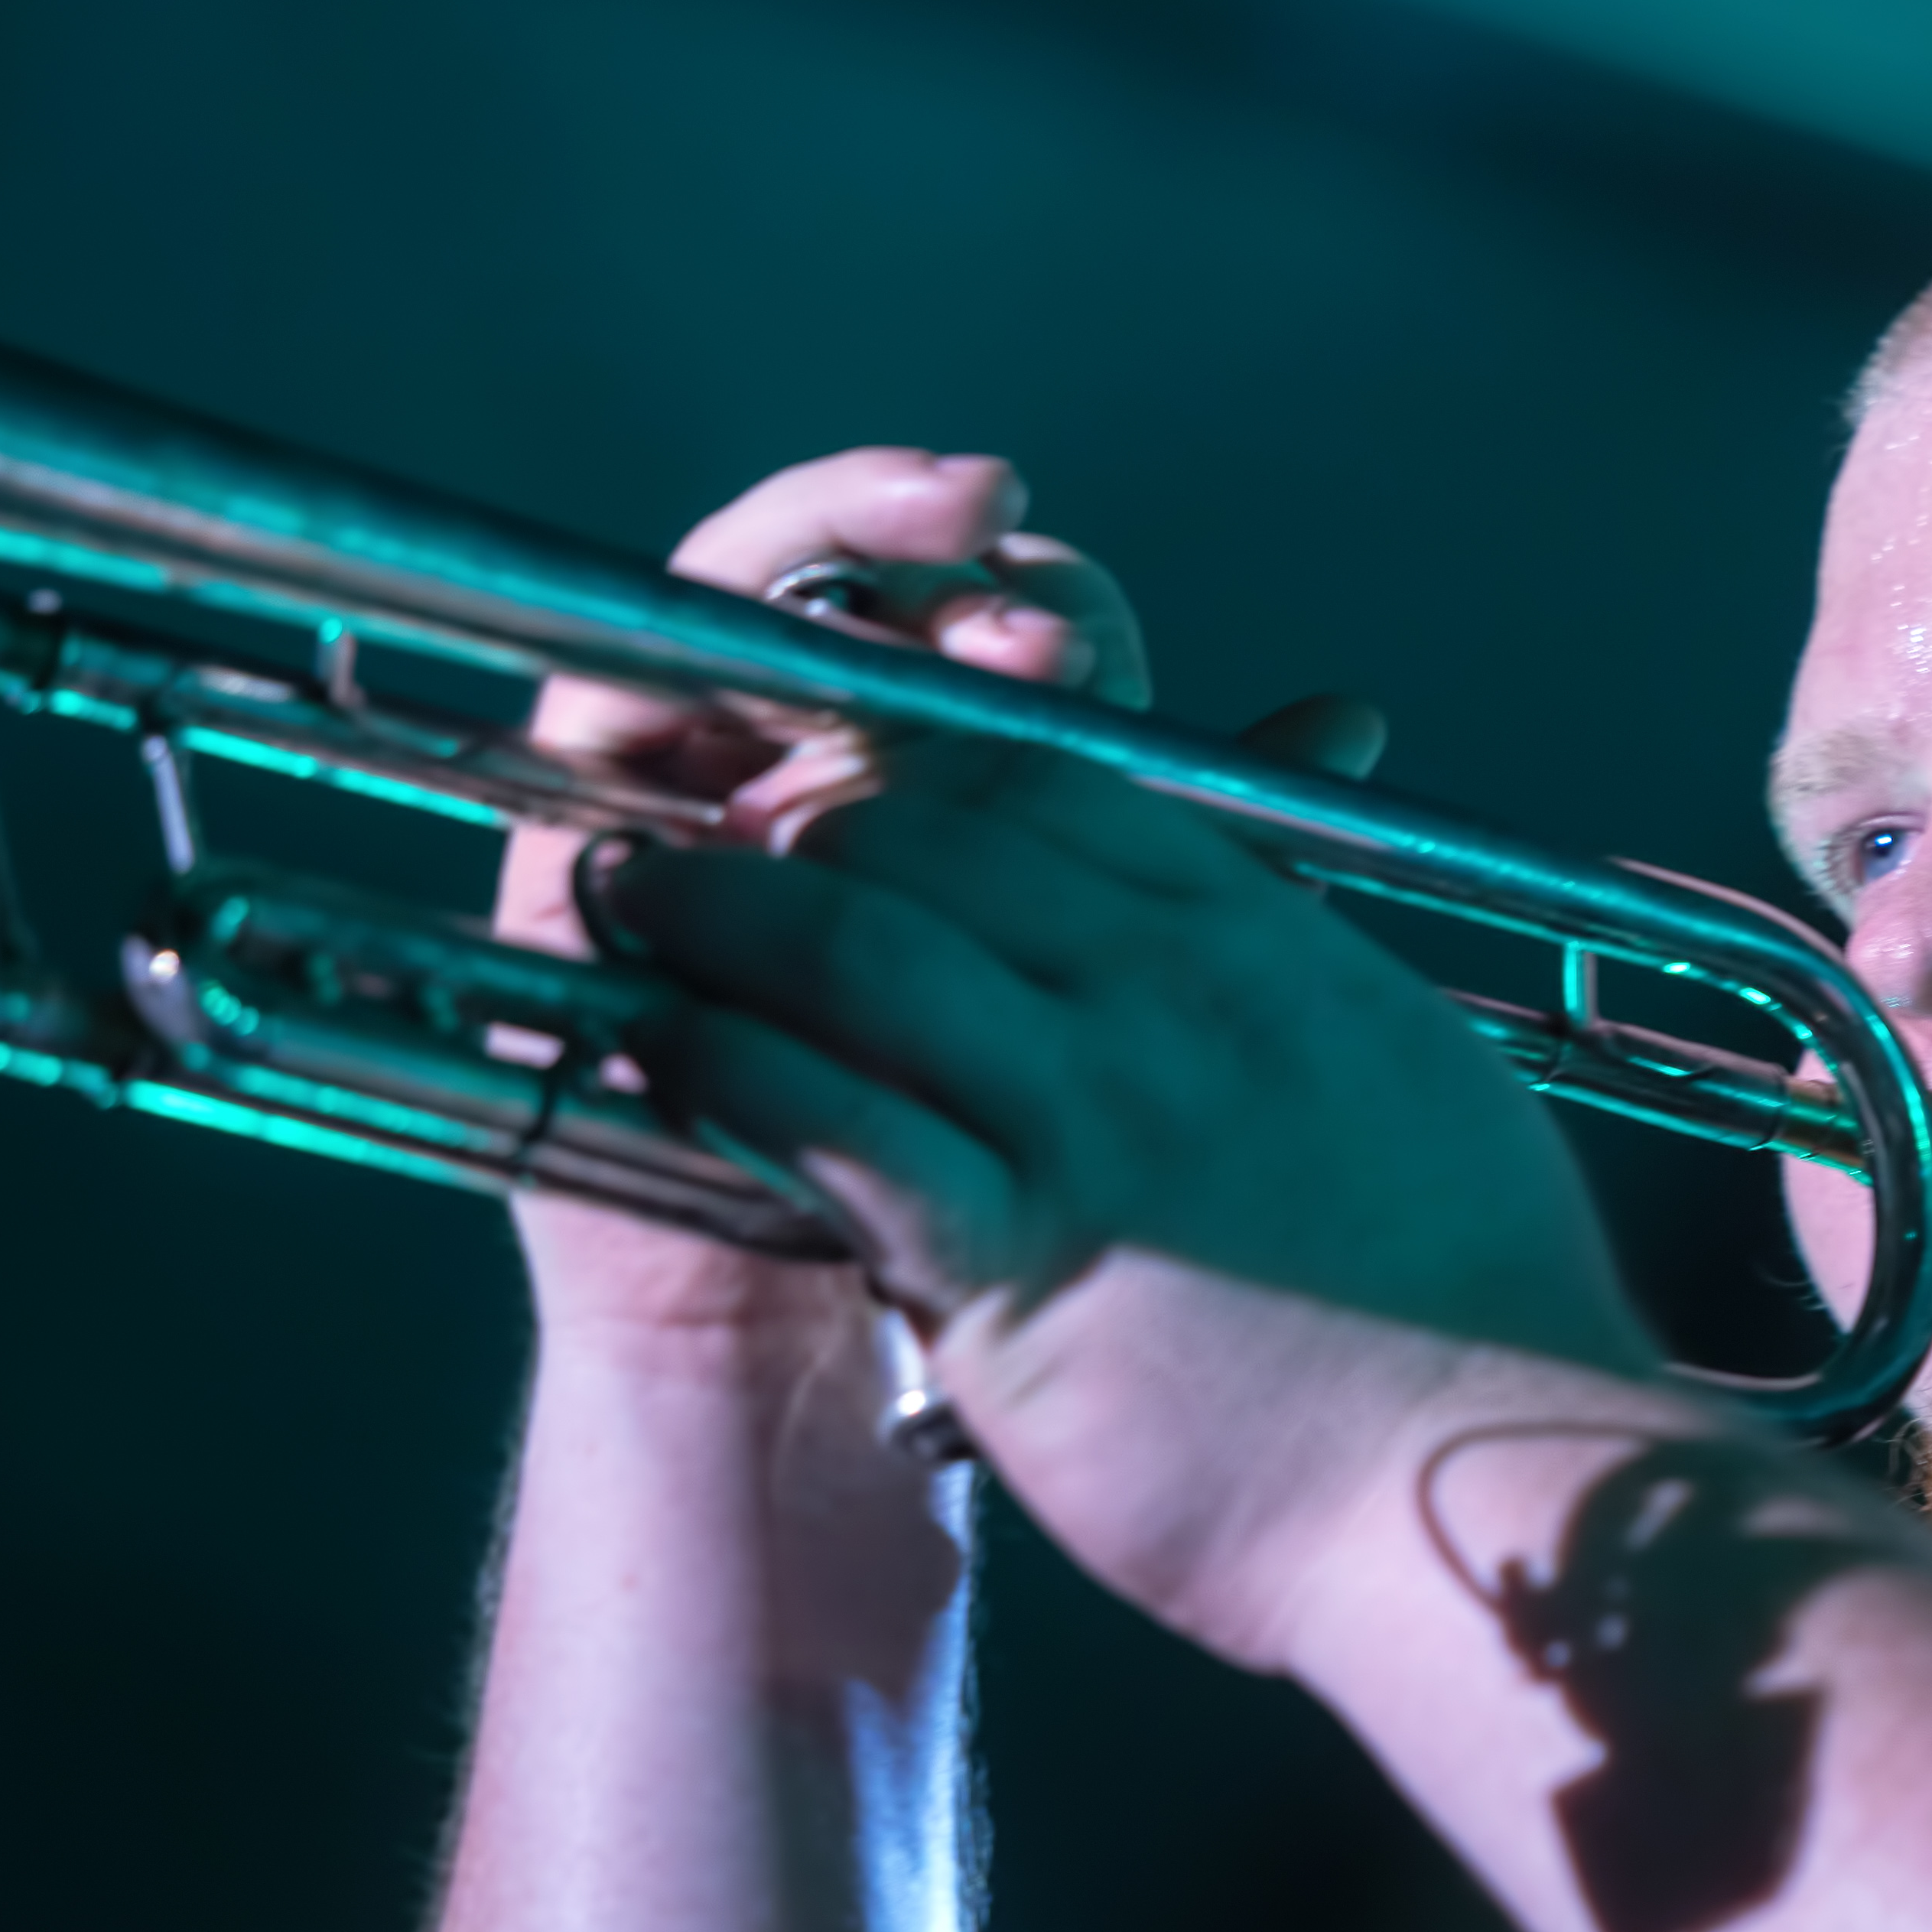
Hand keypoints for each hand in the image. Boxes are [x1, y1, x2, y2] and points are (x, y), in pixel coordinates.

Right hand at [491, 448, 1143, 1369]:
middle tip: (1034, 623)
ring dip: (838, 560)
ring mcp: (696, 808)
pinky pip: (615, 702)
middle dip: (950, 582)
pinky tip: (803, 668)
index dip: (1044, 604)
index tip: (1089, 631)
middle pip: (870, 595)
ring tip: (949, 585)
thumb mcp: (1117, 1023)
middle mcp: (817, 778)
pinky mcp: (590, 856)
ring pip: (739, 611)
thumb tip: (1341, 721)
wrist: (843, 1371)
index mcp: (952, 800)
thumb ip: (1211, 871)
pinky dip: (702, 654)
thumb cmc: (994, 1203)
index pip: (993, 628)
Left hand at [588, 733, 1657, 1666]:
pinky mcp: (1026, 1259)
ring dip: (723, 908)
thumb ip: (1322, 972)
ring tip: (637, 902)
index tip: (845, 783)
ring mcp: (1098, 1122)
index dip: (922, 757)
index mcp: (1268, 944)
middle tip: (704, 832)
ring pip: (862, 944)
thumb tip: (1292, 913)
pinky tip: (664, 1050)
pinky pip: (837, 1123)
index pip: (1058, 777)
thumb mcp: (1415, 1078)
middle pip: (936, 829)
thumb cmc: (1478, 1312)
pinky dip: (730, 1067)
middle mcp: (1175, 998)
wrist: (1497, 1492)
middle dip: (798, 812)